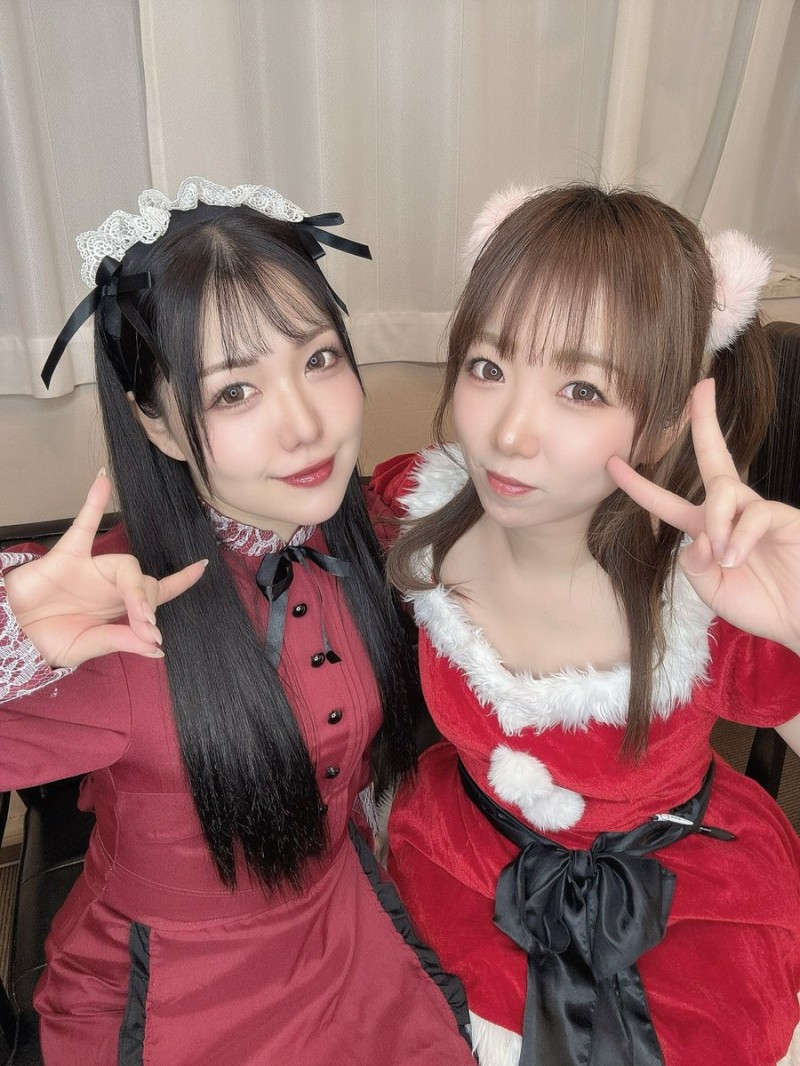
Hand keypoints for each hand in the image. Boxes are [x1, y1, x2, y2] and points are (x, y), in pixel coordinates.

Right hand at [5, 473, 206, 667]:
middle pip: (145, 583)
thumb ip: (122, 641)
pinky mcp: (67, 557)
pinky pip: (83, 525)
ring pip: (127, 564)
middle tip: (147, 629)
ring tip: (141, 615)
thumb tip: (157, 647)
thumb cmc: (49, 640)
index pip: (158, 592)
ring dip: (137, 590)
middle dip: (149, 607)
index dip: (180, 581)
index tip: (202, 567)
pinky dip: (93, 502)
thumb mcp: (89, 646)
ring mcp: (91, 569)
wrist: (12, 633)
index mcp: (119, 608)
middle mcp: (111, 586)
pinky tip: (102, 479)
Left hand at [607, 379, 799, 655]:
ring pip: (724, 491)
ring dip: (717, 522)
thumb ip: (693, 563)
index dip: (640, 485)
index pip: (666, 502)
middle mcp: (731, 511)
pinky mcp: (783, 515)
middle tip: (701, 387)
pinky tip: (738, 557)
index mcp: (706, 529)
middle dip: (705, 421)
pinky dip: (739, 537)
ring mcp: (759, 510)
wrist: (799, 618)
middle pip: (714, 457)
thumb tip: (698, 537)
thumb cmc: (759, 604)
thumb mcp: (710, 588)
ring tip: (726, 558)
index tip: (613, 463)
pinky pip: (753, 514)